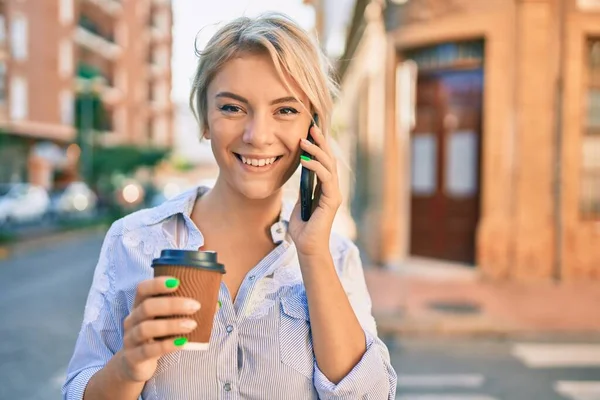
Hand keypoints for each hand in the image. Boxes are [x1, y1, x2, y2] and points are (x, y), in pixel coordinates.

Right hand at [117, 277, 200, 382]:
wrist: (134, 365)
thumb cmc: (156, 337)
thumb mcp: (166, 321)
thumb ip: (186, 312)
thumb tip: (216, 304)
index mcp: (139, 306)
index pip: (142, 289)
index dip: (157, 284)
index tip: (177, 282)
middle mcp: (132, 320)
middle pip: (147, 307)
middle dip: (172, 305)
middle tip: (195, 306)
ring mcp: (130, 339)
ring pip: (146, 328)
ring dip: (171, 325)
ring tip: (192, 325)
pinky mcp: (133, 357)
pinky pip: (148, 350)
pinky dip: (166, 346)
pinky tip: (182, 343)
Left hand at [289, 123, 341, 256]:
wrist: (307, 247)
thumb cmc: (302, 229)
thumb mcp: (300, 202)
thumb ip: (303, 188)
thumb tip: (300, 173)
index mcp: (325, 188)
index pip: (324, 162)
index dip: (319, 146)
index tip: (309, 132)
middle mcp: (333, 189)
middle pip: (329, 160)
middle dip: (321, 142)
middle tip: (311, 127)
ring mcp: (334, 194)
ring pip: (329, 166)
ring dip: (316, 151)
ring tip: (304, 141)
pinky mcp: (332, 200)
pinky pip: (325, 178)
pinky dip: (315, 167)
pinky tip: (304, 161)